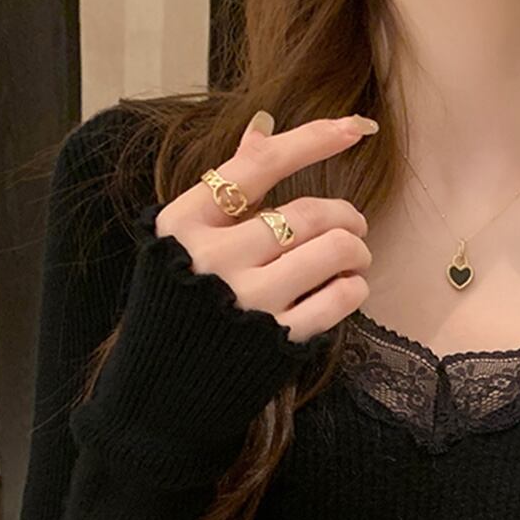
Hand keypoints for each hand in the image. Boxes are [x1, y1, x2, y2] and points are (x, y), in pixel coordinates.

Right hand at [153, 111, 377, 343]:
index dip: (313, 140)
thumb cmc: (178, 308)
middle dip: (345, 215)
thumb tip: (264, 128)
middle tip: (354, 225)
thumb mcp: (185, 242)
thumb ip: (227, 189)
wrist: (162, 392)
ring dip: (356, 250)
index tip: (355, 127)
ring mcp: (247, 300)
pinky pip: (337, 299)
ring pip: (333, 250)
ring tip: (355, 258)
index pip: (258, 165)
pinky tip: (350, 287)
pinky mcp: (275, 339)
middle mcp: (215, 258)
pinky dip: (354, 287)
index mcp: (186, 223)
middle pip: (307, 213)